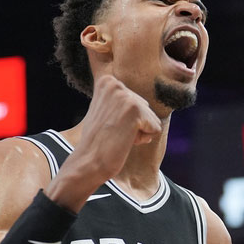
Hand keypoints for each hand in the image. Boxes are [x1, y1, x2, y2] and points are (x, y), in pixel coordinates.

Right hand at [47, 74, 162, 210]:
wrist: (87, 162)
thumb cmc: (97, 141)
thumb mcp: (104, 110)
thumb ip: (118, 100)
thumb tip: (138, 96)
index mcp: (107, 82)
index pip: (136, 101)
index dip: (126, 119)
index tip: (108, 125)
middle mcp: (115, 85)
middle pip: (145, 108)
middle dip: (134, 124)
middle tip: (112, 133)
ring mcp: (125, 96)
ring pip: (151, 118)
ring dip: (138, 132)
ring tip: (117, 136)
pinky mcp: (136, 110)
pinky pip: (156, 128)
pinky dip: (143, 139)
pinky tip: (124, 141)